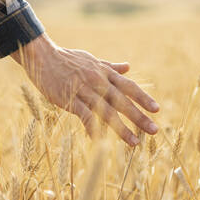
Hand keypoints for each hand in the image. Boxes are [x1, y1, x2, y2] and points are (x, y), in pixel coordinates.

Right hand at [11, 34, 158, 145]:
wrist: (43, 56)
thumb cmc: (68, 59)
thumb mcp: (92, 60)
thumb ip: (110, 67)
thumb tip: (128, 66)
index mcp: (104, 73)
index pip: (128, 86)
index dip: (143, 98)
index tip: (156, 109)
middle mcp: (98, 81)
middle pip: (122, 101)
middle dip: (139, 116)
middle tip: (154, 130)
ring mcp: (84, 90)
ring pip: (106, 111)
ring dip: (121, 128)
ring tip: (135, 142)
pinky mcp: (69, 98)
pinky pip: (84, 116)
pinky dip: (94, 128)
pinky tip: (102, 141)